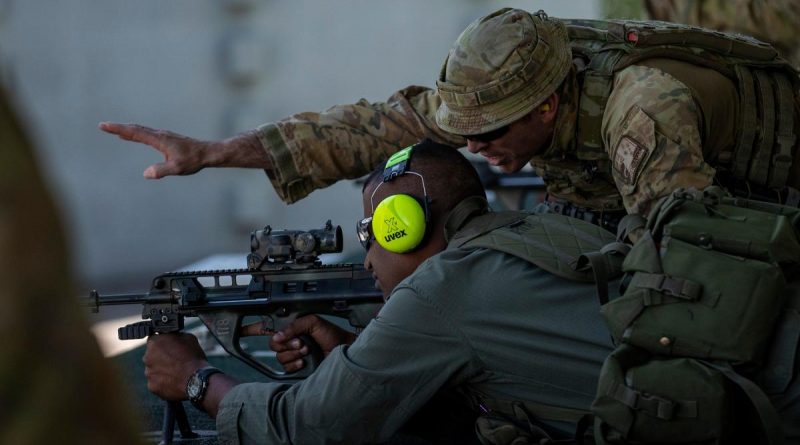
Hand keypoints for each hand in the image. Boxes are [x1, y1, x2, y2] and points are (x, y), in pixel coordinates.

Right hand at [98, 122, 215, 178]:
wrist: (207, 153)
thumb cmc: (193, 160)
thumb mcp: (177, 168)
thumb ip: (161, 170)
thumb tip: (146, 174)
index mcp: (159, 139)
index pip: (134, 133)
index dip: (118, 129)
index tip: (104, 125)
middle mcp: (159, 134)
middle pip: (135, 129)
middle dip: (118, 127)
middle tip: (102, 125)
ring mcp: (163, 136)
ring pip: (140, 130)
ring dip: (126, 130)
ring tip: (113, 130)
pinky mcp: (166, 139)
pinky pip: (146, 134)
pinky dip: (135, 134)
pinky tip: (131, 137)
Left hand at [143, 333, 208, 400]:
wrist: (196, 381)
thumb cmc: (193, 358)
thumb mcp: (188, 338)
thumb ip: (175, 336)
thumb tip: (173, 337)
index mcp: (154, 342)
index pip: (155, 340)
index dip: (164, 343)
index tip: (171, 347)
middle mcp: (147, 357)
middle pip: (152, 356)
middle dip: (161, 357)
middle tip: (175, 360)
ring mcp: (148, 373)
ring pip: (154, 370)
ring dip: (162, 370)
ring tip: (176, 372)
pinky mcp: (152, 386)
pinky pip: (156, 382)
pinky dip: (163, 382)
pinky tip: (174, 381)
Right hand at [241, 315, 356, 372]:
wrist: (345, 353)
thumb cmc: (334, 336)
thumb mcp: (313, 322)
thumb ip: (294, 325)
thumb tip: (278, 336)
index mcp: (292, 327)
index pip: (268, 326)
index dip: (252, 327)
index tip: (239, 330)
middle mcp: (291, 340)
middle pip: (272, 343)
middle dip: (287, 343)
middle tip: (301, 342)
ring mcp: (293, 354)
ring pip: (279, 356)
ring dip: (294, 353)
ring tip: (308, 350)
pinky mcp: (297, 368)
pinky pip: (286, 367)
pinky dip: (295, 363)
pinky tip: (306, 360)